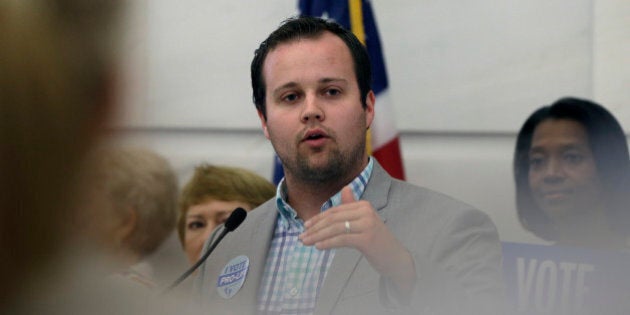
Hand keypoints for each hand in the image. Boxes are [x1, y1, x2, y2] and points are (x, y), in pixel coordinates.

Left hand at [299, 185, 415, 296]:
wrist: (395, 258)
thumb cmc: (377, 240)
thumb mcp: (364, 221)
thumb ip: (353, 206)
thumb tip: (345, 188)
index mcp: (364, 205)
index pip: (335, 211)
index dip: (318, 218)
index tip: (306, 226)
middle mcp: (366, 211)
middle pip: (333, 218)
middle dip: (315, 228)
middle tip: (301, 237)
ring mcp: (367, 224)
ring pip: (335, 229)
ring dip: (317, 236)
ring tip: (305, 242)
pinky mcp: (367, 238)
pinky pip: (342, 239)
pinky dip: (328, 243)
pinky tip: (318, 247)